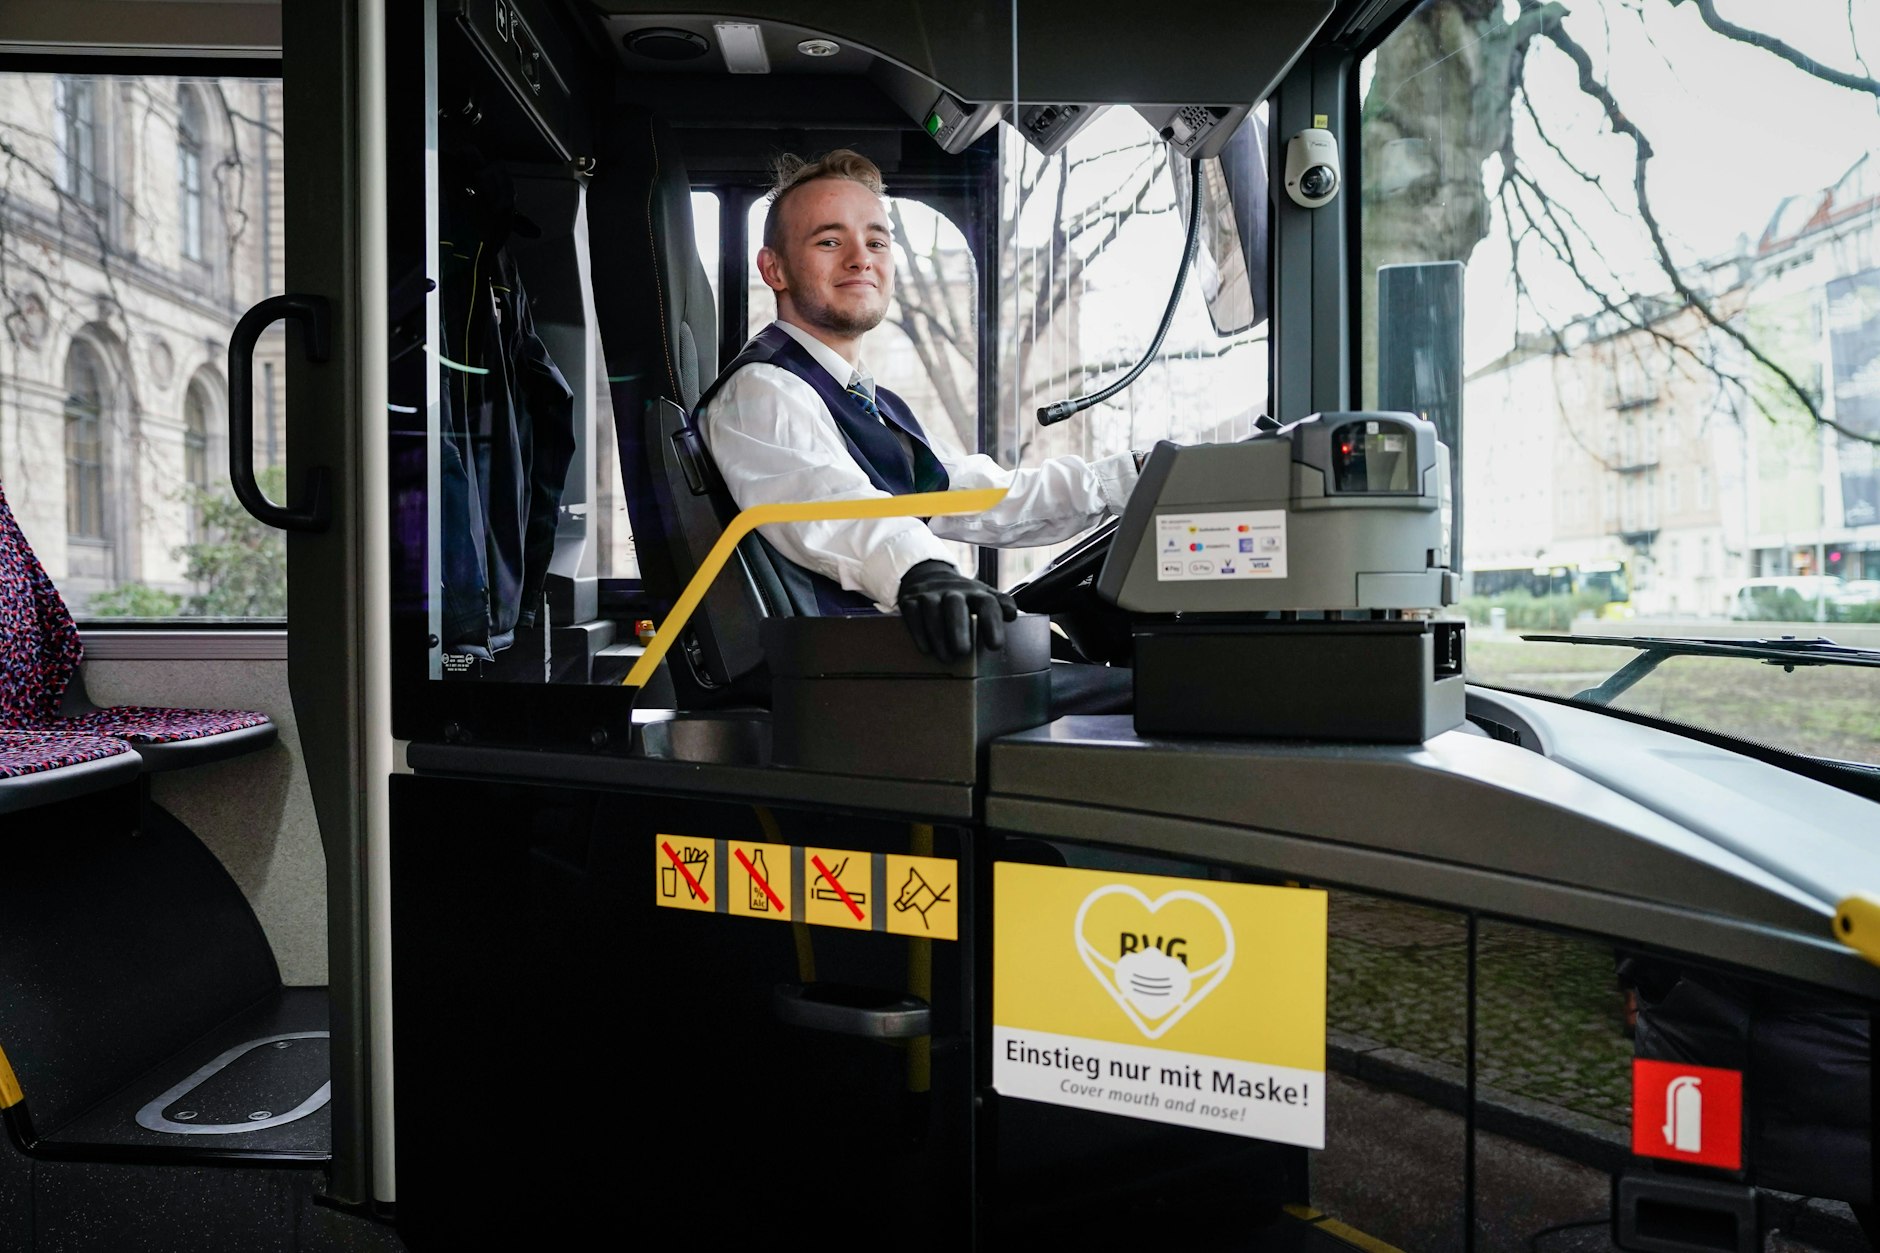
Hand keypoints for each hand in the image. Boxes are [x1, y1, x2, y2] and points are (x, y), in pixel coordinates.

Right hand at [896, 560, 1018, 660]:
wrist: (927, 576)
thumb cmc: (961, 596)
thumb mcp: (982, 596)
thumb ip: (1000, 605)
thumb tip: (1012, 614)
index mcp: (975, 592)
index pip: (987, 603)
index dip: (992, 622)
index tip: (995, 645)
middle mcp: (952, 590)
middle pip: (955, 605)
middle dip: (958, 628)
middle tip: (963, 652)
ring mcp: (929, 594)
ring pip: (932, 611)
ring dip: (939, 636)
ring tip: (946, 658)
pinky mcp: (909, 600)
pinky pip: (913, 615)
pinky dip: (919, 633)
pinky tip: (926, 649)